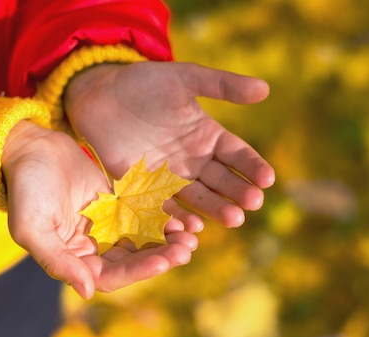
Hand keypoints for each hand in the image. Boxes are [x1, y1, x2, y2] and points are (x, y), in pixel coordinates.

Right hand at [1, 121, 198, 298]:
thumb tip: (86, 292)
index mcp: (72, 260)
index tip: (164, 261)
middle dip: (160, 257)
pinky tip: (181, 218)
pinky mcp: (116, 205)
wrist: (29, 148)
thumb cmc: (25, 189)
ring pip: (141, 241)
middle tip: (187, 250)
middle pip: (132, 262)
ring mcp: (106, 226)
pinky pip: (143, 217)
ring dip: (166, 242)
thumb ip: (56, 261)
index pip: (110, 276)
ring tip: (191, 237)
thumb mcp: (31, 227)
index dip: (138, 271)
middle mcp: (91, 248)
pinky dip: (161, 220)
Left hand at [64, 61, 275, 227]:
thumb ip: (222, 85)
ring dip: (216, 209)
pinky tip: (191, 226)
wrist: (101, 95)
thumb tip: (265, 89)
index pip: (237, 155)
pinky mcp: (143, 189)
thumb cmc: (145, 82)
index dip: (252, 167)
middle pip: (221, 181)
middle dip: (238, 192)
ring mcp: (168, 177)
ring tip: (233, 219)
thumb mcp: (185, 78)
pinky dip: (177, 217)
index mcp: (207, 136)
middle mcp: (192, 161)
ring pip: (198, 197)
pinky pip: (164, 206)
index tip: (268, 179)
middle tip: (252, 203)